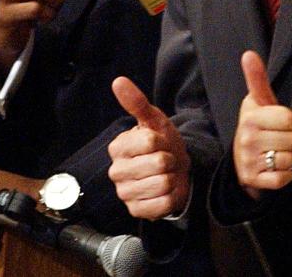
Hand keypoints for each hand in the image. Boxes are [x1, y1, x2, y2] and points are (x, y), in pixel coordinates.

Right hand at [107, 76, 190, 219]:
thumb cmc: (162, 144)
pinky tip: (164, 191)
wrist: (175, 171)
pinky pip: (162, 204)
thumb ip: (136, 102)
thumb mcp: (154, 120)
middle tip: (165, 161)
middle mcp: (117, 171)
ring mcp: (125, 193)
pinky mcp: (136, 211)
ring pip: (162, 184)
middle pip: (158, 163)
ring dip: (171, 179)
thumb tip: (118, 81)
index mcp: (118, 147)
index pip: (150, 141)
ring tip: (165, 175)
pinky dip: (170, 198)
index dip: (163, 141)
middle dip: (170, 160)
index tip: (160, 143)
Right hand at [232, 51, 291, 199]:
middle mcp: (247, 138)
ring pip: (289, 159)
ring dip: (286, 158)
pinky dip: (283, 175)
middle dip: (289, 140)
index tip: (277, 122)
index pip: (289, 119)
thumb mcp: (257, 101)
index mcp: (250, 117)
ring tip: (274, 152)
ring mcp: (249, 161)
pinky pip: (283, 178)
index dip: (289, 121)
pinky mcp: (254, 179)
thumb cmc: (257, 125)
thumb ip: (256, 78)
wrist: (240, 158)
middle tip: (276, 139)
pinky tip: (272, 168)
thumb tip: (249, 54)